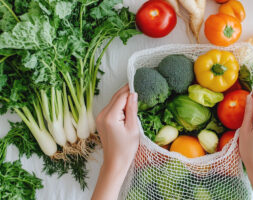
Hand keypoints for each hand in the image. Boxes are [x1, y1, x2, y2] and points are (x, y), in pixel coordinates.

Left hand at [92, 84, 138, 199]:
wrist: (115, 161)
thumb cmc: (126, 148)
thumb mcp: (133, 128)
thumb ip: (132, 109)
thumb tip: (133, 94)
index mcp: (110, 117)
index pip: (121, 97)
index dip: (130, 90)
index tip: (139, 83)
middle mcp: (102, 115)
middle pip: (116, 97)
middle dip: (127, 91)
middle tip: (138, 85)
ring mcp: (99, 117)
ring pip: (113, 101)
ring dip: (123, 98)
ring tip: (135, 95)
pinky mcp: (100, 120)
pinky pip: (111, 108)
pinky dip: (119, 105)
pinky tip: (128, 106)